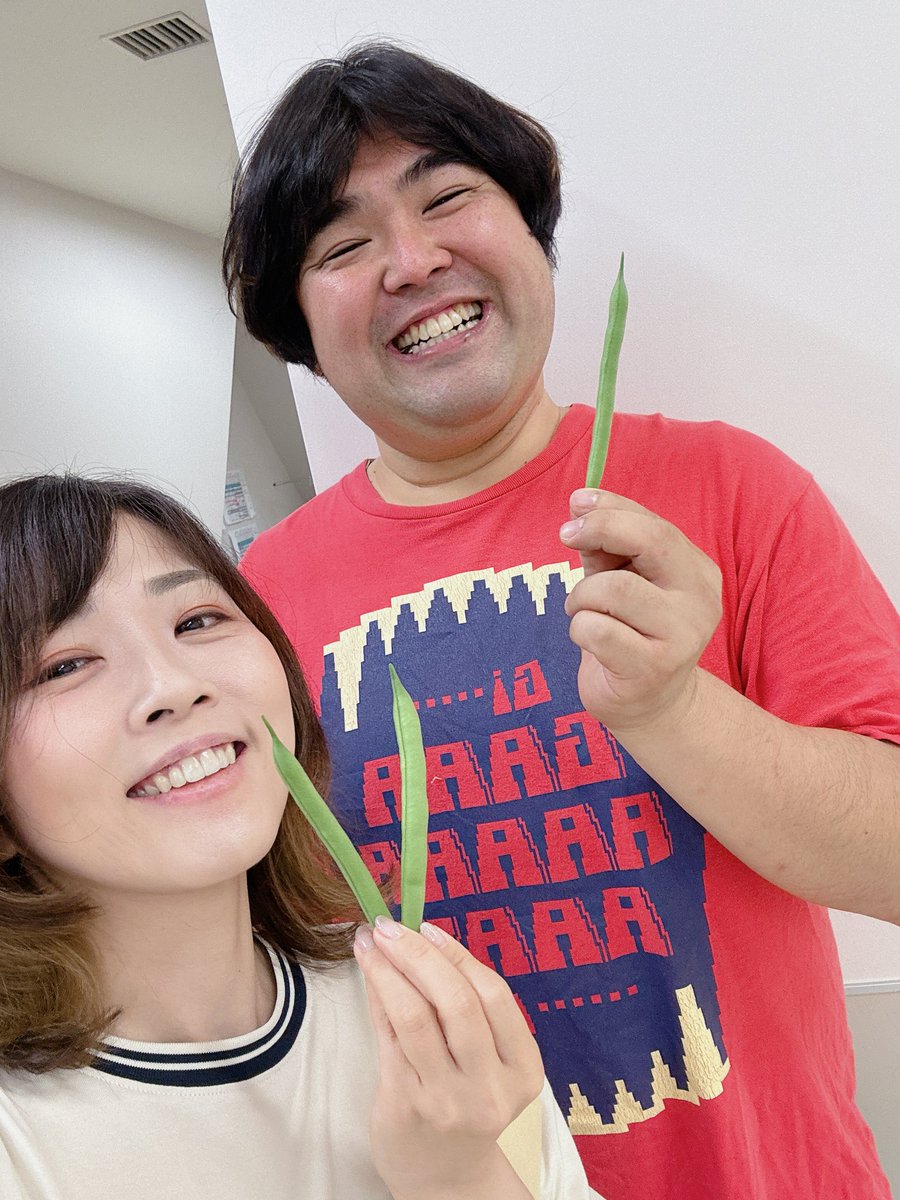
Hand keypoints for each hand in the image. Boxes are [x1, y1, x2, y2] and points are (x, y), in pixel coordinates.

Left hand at [353, 918, 542, 1199]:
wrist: (445, 1180)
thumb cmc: (467, 1104)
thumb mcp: (487, 1063)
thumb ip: (464, 1006)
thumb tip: (423, 938)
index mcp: (522, 1070)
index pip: (494, 996)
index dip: (459, 955)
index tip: (429, 928)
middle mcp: (489, 1088)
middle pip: (456, 1003)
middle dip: (418, 955)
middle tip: (390, 927)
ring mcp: (446, 1101)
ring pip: (415, 1017)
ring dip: (388, 970)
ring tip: (369, 942)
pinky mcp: (406, 1107)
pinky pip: (389, 1038)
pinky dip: (377, 998)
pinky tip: (368, 975)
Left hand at [560, 489, 721, 735]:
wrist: (649, 703)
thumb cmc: (629, 631)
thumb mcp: (619, 579)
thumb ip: (606, 544)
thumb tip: (580, 501)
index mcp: (697, 571)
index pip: (656, 525)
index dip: (612, 507)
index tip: (576, 503)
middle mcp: (700, 600)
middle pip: (652, 542)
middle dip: (601, 529)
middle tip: (565, 537)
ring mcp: (682, 636)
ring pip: (614, 589)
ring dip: (581, 595)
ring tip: (579, 610)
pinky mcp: (654, 668)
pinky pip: (597, 630)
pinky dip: (579, 628)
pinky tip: (588, 640)